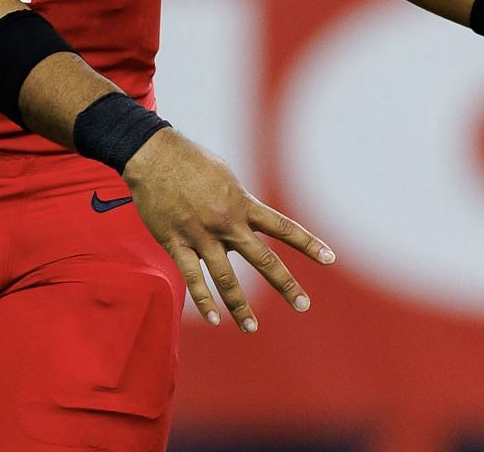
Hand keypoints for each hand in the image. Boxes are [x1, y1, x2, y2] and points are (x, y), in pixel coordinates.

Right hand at [120, 127, 333, 332]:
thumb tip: (246, 223)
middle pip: (262, 259)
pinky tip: (214, 318)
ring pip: (226, 278)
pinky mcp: (176, 243)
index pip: (283, 227)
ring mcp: (201, 236)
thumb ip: (239, 203)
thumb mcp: (226, 176)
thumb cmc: (191, 160)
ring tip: (251, 327)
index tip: (330, 258)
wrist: (153, 155)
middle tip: (304, 305)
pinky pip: (192, 278)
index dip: (308, 244)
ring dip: (240, 306)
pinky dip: (203, 300)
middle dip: (286, 284)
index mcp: (242, 204)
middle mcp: (227, 223)